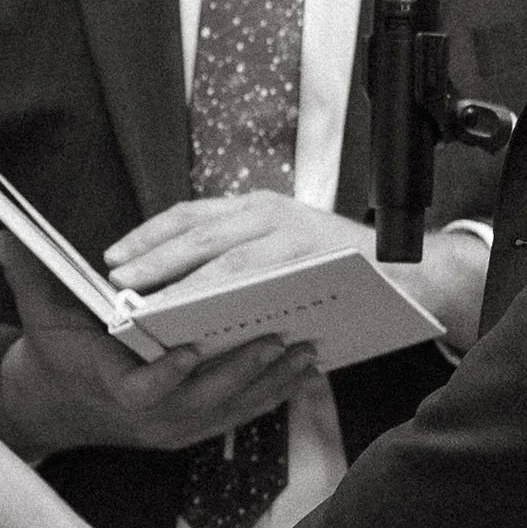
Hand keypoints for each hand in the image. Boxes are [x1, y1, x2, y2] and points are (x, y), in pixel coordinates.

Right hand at [0, 233, 318, 462]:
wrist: (59, 403)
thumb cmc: (56, 349)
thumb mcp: (39, 310)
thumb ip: (29, 272)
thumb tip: (3, 234)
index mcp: (113, 389)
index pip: (143, 390)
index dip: (168, 374)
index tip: (192, 348)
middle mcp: (149, 420)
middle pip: (202, 402)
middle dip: (242, 370)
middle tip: (278, 338)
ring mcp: (175, 430)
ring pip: (229, 410)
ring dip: (270, 383)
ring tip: (305, 351)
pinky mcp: (195, 429)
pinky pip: (239, 414)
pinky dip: (271, 394)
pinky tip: (302, 370)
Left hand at [107, 193, 490, 355]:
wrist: (413, 274)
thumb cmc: (339, 273)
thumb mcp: (283, 257)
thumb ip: (242, 265)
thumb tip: (183, 292)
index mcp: (256, 210)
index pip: (191, 216)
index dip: (149, 236)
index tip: (113, 259)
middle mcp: (270, 212)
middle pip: (197, 230)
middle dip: (152, 256)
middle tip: (116, 283)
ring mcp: (292, 232)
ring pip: (224, 255)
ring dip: (181, 280)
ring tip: (147, 304)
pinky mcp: (313, 256)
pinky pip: (261, 278)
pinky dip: (226, 296)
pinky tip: (199, 318)